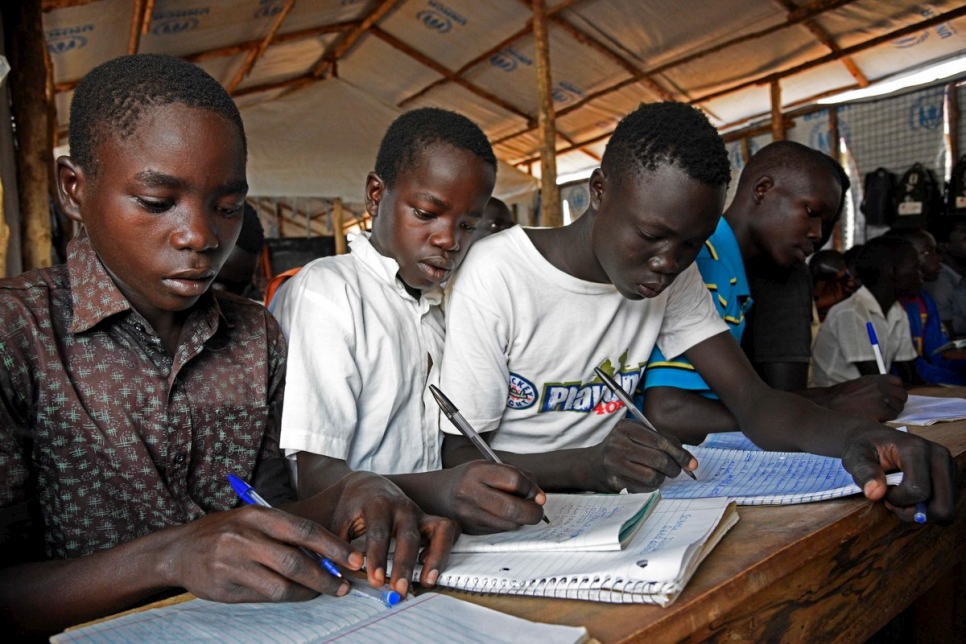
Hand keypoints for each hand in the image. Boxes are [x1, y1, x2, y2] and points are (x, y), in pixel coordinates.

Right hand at [165, 505, 363, 602]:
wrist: (178, 550)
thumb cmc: (225, 533)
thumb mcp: (253, 521)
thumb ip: (284, 535)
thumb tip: (326, 555)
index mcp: (258, 515)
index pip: (305, 530)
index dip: (334, 546)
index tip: (354, 559)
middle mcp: (246, 536)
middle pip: (297, 559)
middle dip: (327, 574)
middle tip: (344, 584)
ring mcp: (234, 562)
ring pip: (283, 582)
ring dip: (310, 590)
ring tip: (325, 591)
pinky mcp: (226, 585)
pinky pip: (265, 595)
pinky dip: (287, 597)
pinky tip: (298, 595)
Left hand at [325, 471, 458, 594]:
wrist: (365, 485)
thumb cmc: (349, 508)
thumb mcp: (336, 522)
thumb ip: (337, 546)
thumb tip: (340, 573)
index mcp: (376, 504)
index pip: (379, 532)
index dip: (377, 557)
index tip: (375, 581)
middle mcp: (402, 506)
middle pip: (409, 536)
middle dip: (404, 565)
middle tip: (398, 590)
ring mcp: (419, 512)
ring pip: (440, 529)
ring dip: (437, 557)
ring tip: (427, 582)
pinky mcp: (429, 519)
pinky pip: (448, 530)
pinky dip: (444, 548)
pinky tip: (429, 568)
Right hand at [434, 461, 546, 534]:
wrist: (440, 495)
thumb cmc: (471, 478)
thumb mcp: (490, 466)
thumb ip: (517, 476)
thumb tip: (539, 498)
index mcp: (477, 472)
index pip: (514, 480)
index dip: (531, 488)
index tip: (536, 493)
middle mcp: (471, 494)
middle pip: (513, 508)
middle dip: (533, 511)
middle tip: (538, 509)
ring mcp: (470, 515)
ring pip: (510, 524)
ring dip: (522, 519)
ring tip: (518, 509)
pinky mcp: (473, 530)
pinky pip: (501, 530)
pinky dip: (510, 524)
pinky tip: (504, 515)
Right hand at [586, 419, 697, 492]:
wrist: (592, 464)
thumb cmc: (621, 447)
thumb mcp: (637, 434)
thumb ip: (662, 440)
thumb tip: (688, 459)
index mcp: (626, 427)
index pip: (661, 441)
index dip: (680, 454)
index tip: (692, 463)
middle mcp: (618, 443)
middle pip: (658, 460)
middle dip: (674, 468)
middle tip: (676, 471)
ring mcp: (614, 464)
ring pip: (653, 477)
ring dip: (662, 478)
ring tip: (659, 474)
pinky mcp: (614, 482)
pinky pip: (644, 488)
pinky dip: (652, 486)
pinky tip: (647, 480)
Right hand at [824, 375, 906, 421]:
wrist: (829, 404)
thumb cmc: (843, 396)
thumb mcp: (861, 384)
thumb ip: (876, 386)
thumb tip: (890, 393)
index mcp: (876, 379)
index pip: (898, 382)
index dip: (895, 390)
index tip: (891, 396)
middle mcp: (880, 386)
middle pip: (902, 395)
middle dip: (897, 402)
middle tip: (886, 408)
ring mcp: (881, 398)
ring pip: (899, 406)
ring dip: (892, 411)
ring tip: (878, 413)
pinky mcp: (880, 410)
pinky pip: (893, 415)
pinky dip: (887, 418)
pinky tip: (876, 417)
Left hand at [841, 425, 958, 522]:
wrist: (873, 437)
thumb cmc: (863, 446)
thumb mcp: (855, 456)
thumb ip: (864, 473)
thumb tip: (874, 493)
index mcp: (916, 448)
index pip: (918, 491)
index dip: (897, 500)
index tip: (882, 490)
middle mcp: (939, 456)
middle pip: (942, 506)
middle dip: (915, 512)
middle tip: (894, 501)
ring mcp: (949, 466)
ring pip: (946, 510)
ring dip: (921, 511)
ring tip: (902, 497)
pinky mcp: (952, 475)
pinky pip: (946, 505)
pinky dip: (929, 508)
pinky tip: (912, 497)